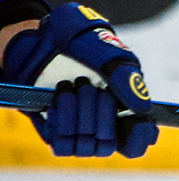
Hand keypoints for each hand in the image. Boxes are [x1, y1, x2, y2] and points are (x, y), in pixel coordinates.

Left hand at [1, 3, 156, 157]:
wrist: (32, 35)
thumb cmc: (72, 35)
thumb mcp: (103, 49)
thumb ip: (125, 77)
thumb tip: (143, 109)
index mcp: (124, 102)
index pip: (139, 138)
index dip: (140, 136)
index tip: (136, 123)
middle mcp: (101, 119)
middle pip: (110, 142)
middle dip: (100, 114)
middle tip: (85, 84)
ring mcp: (76, 126)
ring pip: (87, 146)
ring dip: (78, 117)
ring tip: (67, 88)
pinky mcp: (52, 128)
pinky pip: (61, 145)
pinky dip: (60, 124)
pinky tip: (56, 102)